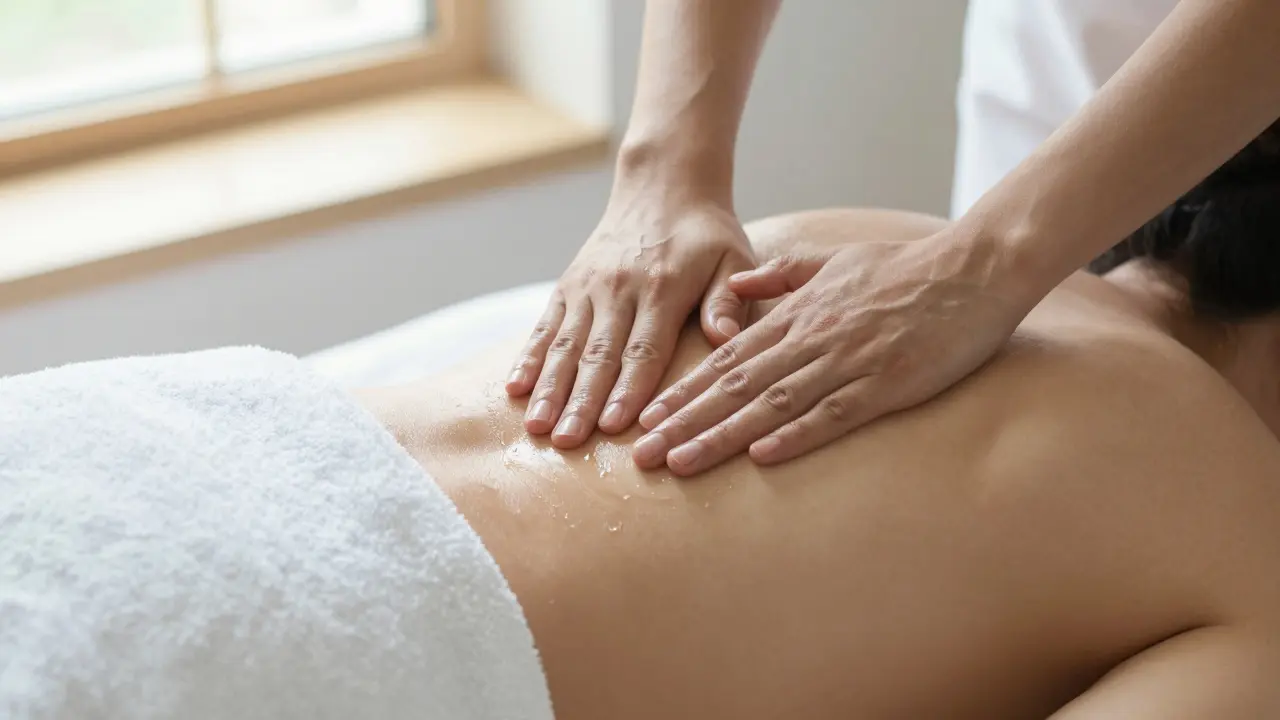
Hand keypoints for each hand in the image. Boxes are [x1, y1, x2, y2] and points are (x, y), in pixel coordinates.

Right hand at [506, 191, 755, 447]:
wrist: (663, 186)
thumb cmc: (707, 235)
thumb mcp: (733, 259)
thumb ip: (728, 300)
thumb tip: (727, 338)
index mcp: (662, 287)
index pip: (644, 349)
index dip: (628, 389)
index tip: (613, 425)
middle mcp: (618, 289)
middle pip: (598, 354)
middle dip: (580, 401)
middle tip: (567, 442)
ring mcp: (588, 287)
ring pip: (566, 345)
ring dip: (550, 388)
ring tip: (536, 427)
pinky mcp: (568, 285)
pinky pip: (546, 325)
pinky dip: (529, 357)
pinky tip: (514, 388)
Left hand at [630, 230, 1030, 474]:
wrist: (972, 266)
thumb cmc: (904, 267)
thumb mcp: (832, 260)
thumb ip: (781, 275)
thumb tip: (739, 288)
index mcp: (797, 314)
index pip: (727, 359)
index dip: (685, 391)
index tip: (648, 417)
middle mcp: (812, 339)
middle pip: (735, 387)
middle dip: (685, 422)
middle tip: (643, 455)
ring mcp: (848, 362)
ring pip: (772, 404)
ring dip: (723, 435)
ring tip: (681, 462)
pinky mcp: (887, 383)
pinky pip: (834, 414)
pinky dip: (797, 435)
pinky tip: (762, 457)